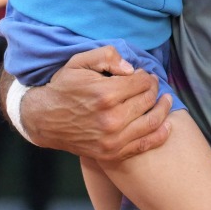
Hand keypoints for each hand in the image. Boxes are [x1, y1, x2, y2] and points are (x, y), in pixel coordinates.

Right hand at [19, 46, 171, 160]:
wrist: (43, 119)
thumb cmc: (64, 87)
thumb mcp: (80, 62)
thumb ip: (108, 56)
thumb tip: (132, 68)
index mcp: (105, 94)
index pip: (143, 83)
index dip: (147, 76)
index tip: (144, 75)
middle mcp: (111, 119)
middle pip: (149, 100)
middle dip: (154, 89)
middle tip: (152, 85)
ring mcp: (112, 139)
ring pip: (152, 122)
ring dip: (164, 109)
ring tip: (166, 100)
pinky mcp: (111, 153)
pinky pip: (144, 145)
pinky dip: (161, 134)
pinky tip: (167, 123)